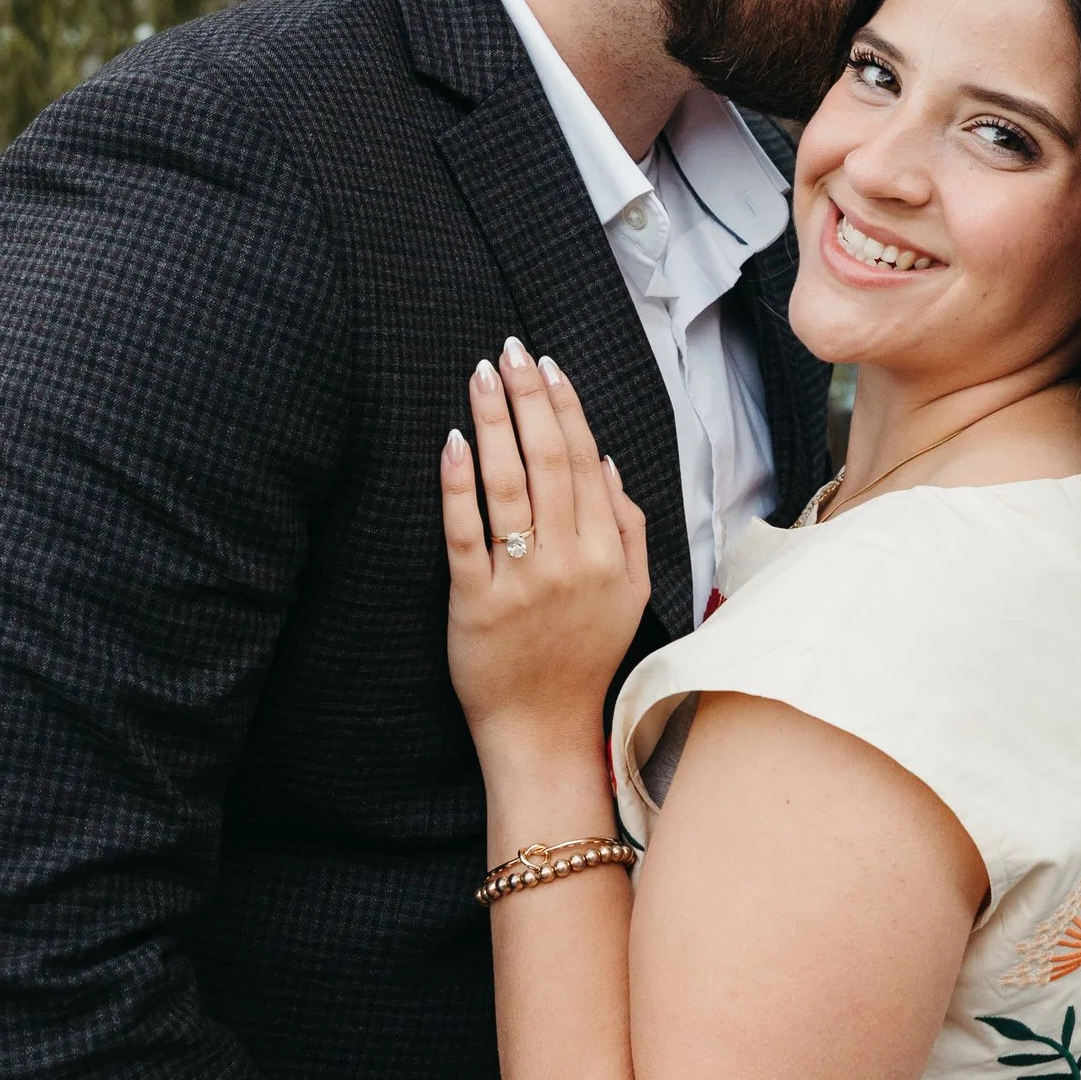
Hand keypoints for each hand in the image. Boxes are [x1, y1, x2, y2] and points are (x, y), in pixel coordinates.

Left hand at [443, 342, 650, 758]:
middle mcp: (568, 562)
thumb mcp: (628, 594)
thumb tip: (606, 462)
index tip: (546, 365)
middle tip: (509, 350)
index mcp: (607, 554)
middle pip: (549, 461)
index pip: (585, 461)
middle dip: (528, 397)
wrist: (545, 729)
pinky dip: (458, 485)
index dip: (565, 407)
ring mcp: (520, 582)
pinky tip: (451, 442)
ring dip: (494, 423)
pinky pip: (464, 533)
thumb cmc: (584, 657)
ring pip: (508, 485)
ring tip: (480, 376)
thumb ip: (627, 527)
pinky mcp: (475, 603)